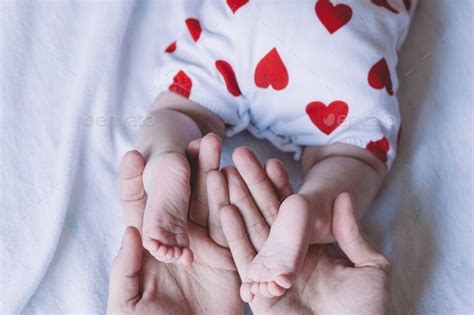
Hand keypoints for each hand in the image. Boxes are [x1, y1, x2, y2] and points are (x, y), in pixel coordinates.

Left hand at [107, 141, 241, 313]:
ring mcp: (206, 249)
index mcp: (150, 250)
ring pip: (210, 206)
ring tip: (216, 148)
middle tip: (193, 140)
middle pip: (182, 198)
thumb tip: (130, 231)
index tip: (134, 156)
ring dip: (213, 177)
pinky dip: (236, 203)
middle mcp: (180, 243)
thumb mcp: (127, 306)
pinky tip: (236, 178)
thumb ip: (126, 269)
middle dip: (187, 168)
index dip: (136, 183)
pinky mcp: (231, 260)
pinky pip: (234, 228)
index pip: (140, 210)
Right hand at [215, 150, 390, 313]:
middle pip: (267, 214)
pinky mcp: (259, 292)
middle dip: (252, 185)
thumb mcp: (369, 269)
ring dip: (237, 202)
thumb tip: (343, 196)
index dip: (281, 186)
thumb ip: (352, 234)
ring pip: (252, 230)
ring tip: (225, 175)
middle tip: (239, 157)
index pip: (293, 211)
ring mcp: (272, 274)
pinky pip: (244, 259)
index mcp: (313, 251)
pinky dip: (234, 235)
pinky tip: (225, 209)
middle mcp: (289, 259)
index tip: (271, 161)